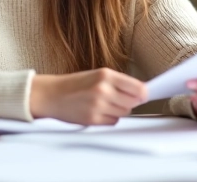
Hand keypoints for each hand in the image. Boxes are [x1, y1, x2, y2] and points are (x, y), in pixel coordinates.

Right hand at [30, 68, 147, 125]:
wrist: (52, 95)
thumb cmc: (75, 84)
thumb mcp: (97, 75)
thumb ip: (118, 83)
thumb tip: (141, 93)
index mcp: (105, 75)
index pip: (138, 88)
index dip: (144, 93)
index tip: (145, 95)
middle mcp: (103, 90)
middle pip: (132, 102)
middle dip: (129, 102)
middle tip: (117, 98)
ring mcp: (98, 105)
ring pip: (124, 113)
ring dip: (118, 110)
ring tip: (104, 104)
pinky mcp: (93, 119)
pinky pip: (113, 122)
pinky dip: (109, 118)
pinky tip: (98, 111)